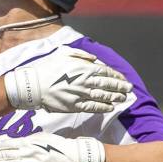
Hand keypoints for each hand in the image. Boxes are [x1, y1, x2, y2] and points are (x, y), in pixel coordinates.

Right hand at [4, 47, 131, 113]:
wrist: (33, 85)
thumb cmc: (47, 68)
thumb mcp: (64, 53)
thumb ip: (81, 55)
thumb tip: (95, 59)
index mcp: (83, 67)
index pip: (105, 71)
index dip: (116, 76)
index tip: (123, 79)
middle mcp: (85, 81)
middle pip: (108, 84)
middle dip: (120, 87)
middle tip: (129, 89)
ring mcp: (80, 94)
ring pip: (103, 96)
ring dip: (115, 97)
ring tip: (123, 98)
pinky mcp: (74, 106)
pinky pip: (92, 107)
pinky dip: (103, 107)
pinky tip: (110, 107)